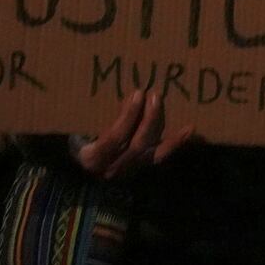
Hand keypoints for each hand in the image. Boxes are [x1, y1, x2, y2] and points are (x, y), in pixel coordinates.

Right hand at [71, 88, 194, 178]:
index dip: (129, 116)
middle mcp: (112, 169)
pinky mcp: (141, 168)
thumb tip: (108, 95)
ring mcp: (129, 170)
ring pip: (150, 150)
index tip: (137, 94)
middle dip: (148, 118)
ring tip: (161, 101)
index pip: (115, 137)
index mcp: (93, 158)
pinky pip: (159, 157)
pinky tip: (189, 129)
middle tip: (154, 94)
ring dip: (159, 125)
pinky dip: (175, 143)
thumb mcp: (75, 129)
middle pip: (136, 143)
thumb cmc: (75, 141)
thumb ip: (88, 116)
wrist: (78, 170)